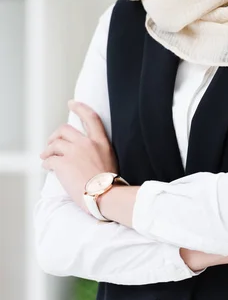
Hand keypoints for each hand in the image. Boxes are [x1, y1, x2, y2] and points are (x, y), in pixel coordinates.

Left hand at [39, 99, 118, 213]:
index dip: (80, 108)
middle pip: (65, 130)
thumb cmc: (109, 184)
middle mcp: (87, 143)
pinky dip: (46, 163)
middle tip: (51, 142)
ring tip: (45, 157)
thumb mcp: (110, 159)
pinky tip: (47, 168)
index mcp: (101, 141)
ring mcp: (74, 152)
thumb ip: (98, 151)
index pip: (90, 117)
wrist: (104, 195)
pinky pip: (49, 160)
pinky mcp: (62, 164)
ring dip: (47, 151)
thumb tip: (85, 154)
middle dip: (55, 135)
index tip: (71, 103)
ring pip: (54, 145)